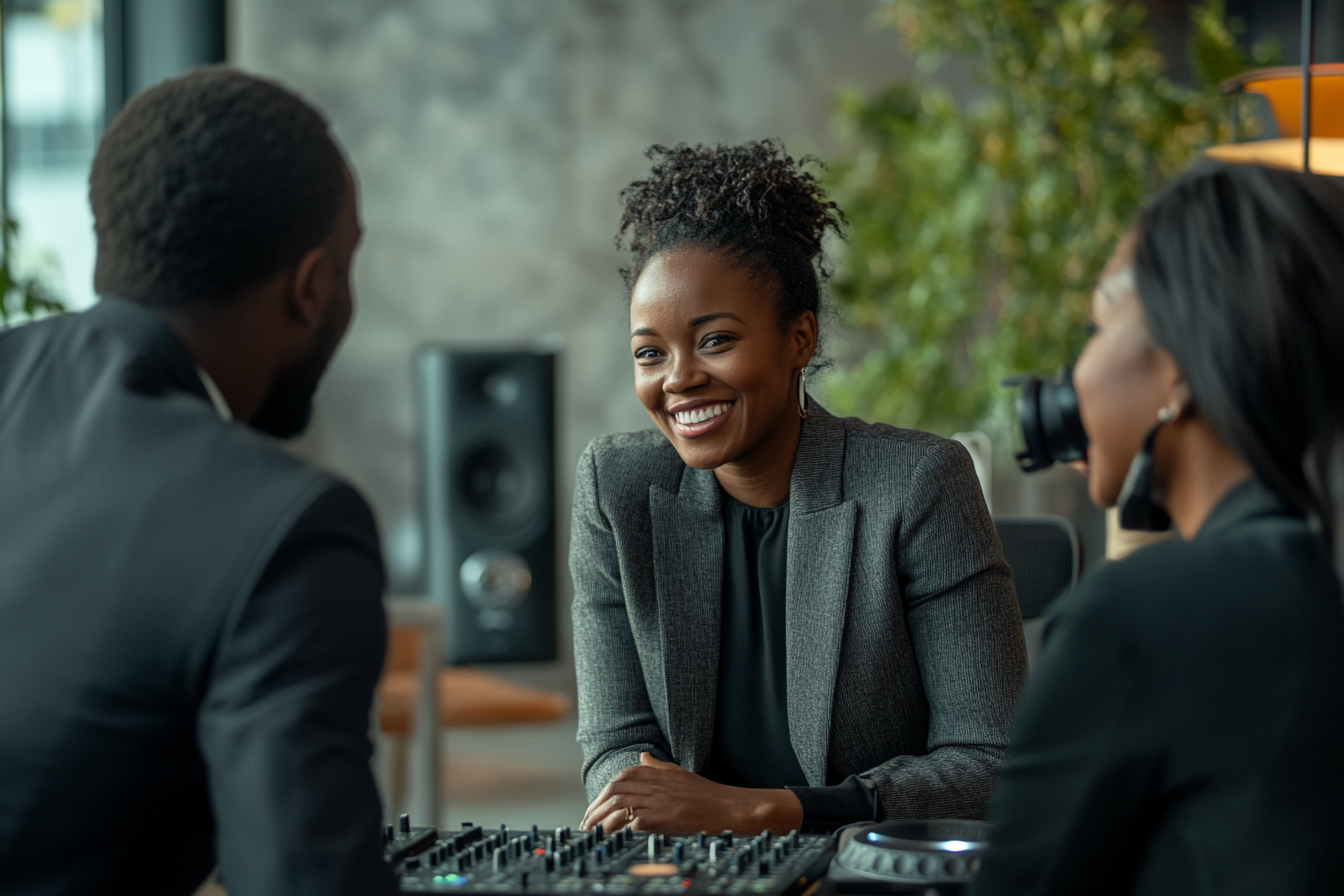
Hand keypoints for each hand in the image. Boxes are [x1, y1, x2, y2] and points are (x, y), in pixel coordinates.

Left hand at [578, 753, 802, 834]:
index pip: (619, 780)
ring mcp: (657, 800)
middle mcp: (653, 784)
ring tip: (591, 836)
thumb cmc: (709, 795)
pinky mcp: (662, 818)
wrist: (732, 808)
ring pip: (617, 806)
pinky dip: (616, 830)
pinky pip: (630, 822)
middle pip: (612, 792)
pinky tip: (610, 839)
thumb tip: (642, 757)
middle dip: (595, 809)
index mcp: (656, 773)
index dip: (602, 796)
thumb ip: (658, 767)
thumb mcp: (681, 775)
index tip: (594, 811)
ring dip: (600, 821)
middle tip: (586, 827)